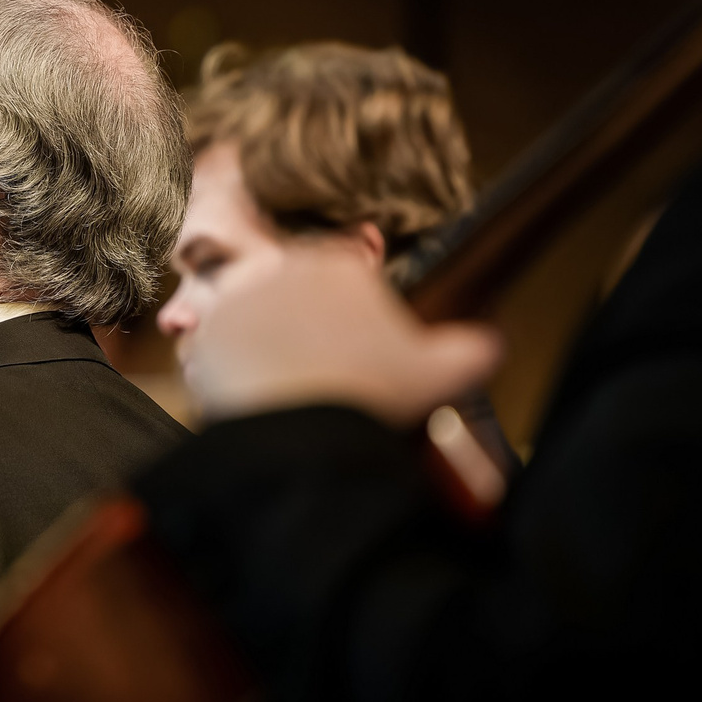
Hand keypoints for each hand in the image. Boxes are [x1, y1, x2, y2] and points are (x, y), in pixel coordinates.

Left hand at [179, 241, 500, 428]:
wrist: (306, 432)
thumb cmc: (372, 397)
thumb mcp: (439, 374)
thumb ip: (472, 353)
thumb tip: (495, 347)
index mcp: (342, 269)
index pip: (340, 282)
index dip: (346, 322)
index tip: (349, 353)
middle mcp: (286, 270)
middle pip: (293, 298)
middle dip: (302, 330)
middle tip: (316, 377)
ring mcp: (240, 297)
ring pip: (253, 321)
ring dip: (264, 348)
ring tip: (283, 390)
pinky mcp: (206, 330)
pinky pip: (213, 347)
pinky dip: (228, 370)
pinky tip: (250, 396)